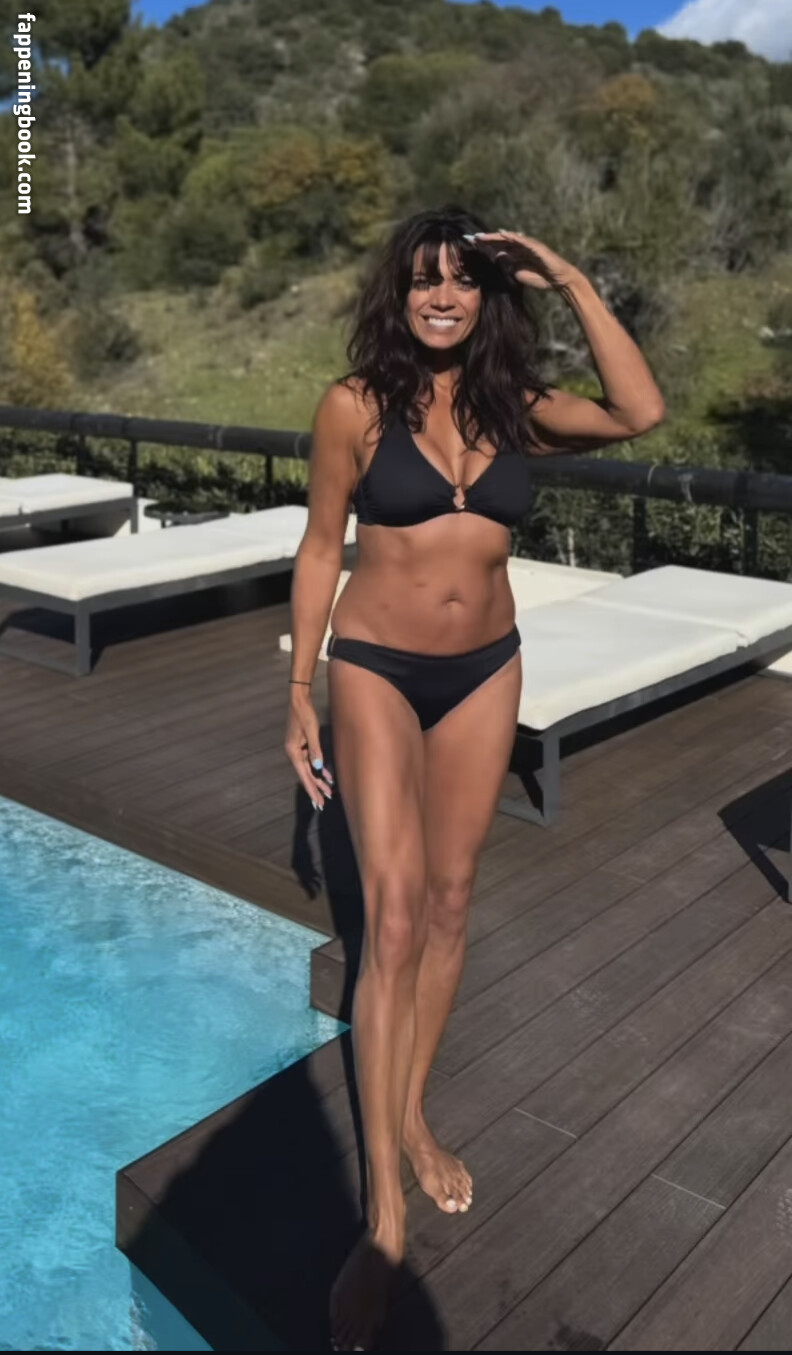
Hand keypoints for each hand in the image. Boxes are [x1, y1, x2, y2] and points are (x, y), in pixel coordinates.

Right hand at [284, 689, 333, 810]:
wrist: (299, 700)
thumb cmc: (304, 714)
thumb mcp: (311, 731)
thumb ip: (315, 750)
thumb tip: (318, 768)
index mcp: (293, 752)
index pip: (304, 775)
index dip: (311, 790)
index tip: (317, 802)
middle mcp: (293, 753)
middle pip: (305, 775)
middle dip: (315, 789)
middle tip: (323, 804)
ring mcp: (297, 750)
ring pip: (309, 770)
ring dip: (318, 780)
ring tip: (328, 792)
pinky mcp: (302, 745)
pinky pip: (310, 761)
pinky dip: (318, 769)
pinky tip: (326, 776)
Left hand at [465, 229, 579, 290]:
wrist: (559, 280)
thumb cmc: (541, 278)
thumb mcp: (519, 273)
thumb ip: (508, 266)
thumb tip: (497, 259)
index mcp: (515, 254)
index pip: (497, 248)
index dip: (484, 246)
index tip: (470, 246)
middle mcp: (521, 246)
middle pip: (500, 241)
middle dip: (485, 239)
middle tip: (470, 238)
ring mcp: (528, 245)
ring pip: (508, 238)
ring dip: (494, 236)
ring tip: (481, 236)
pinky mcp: (536, 246)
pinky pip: (522, 240)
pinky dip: (511, 236)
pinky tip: (501, 233)